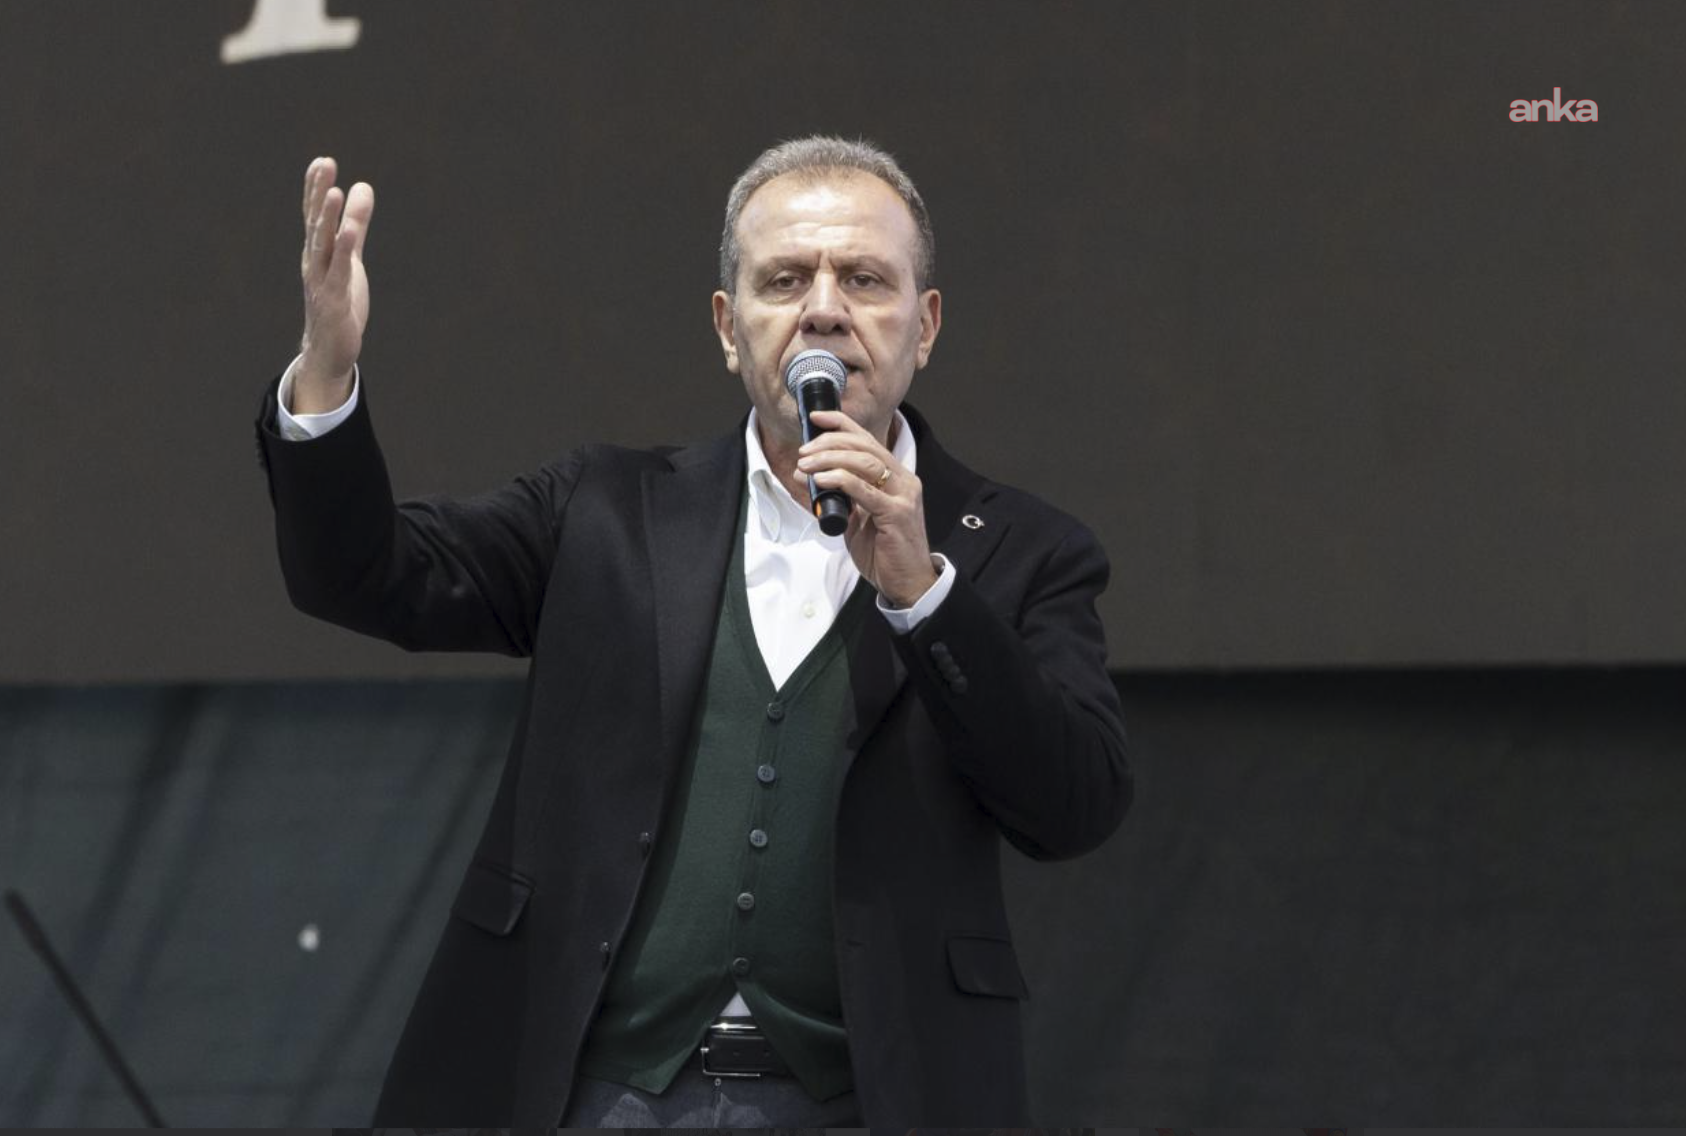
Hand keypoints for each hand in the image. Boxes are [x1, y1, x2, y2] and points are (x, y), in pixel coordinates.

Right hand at [295, 157, 374, 412]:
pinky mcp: (333, 300)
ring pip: (323, 245)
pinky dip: (342, 252)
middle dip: (319, 194)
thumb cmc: (339, 301)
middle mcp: (314, 262)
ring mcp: (321, 281)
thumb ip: (356, 223)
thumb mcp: (351, 257)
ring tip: (333, 192)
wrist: (329, 349)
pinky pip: (337, 273)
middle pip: (315, 223)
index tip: (323, 161)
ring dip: (327, 219)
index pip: (315, 215)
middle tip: (325, 164)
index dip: (316, 188)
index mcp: (317, 252)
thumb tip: (362, 187)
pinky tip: (349, 233)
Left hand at [797, 410, 938, 606]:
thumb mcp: (858, 518)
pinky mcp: (897, 514)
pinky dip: (842, 480)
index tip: (815, 418)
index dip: (841, 424)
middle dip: (829, 443)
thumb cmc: (884, 551)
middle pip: (864, 446)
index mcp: (895, 476)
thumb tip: (810, 477)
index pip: (868, 440)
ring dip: (830, 459)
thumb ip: (840, 496)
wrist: (908, 583)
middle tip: (803, 452)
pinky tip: (822, 479)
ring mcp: (903, 495)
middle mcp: (903, 480)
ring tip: (806, 465)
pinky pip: (867, 490)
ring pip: (865, 462)